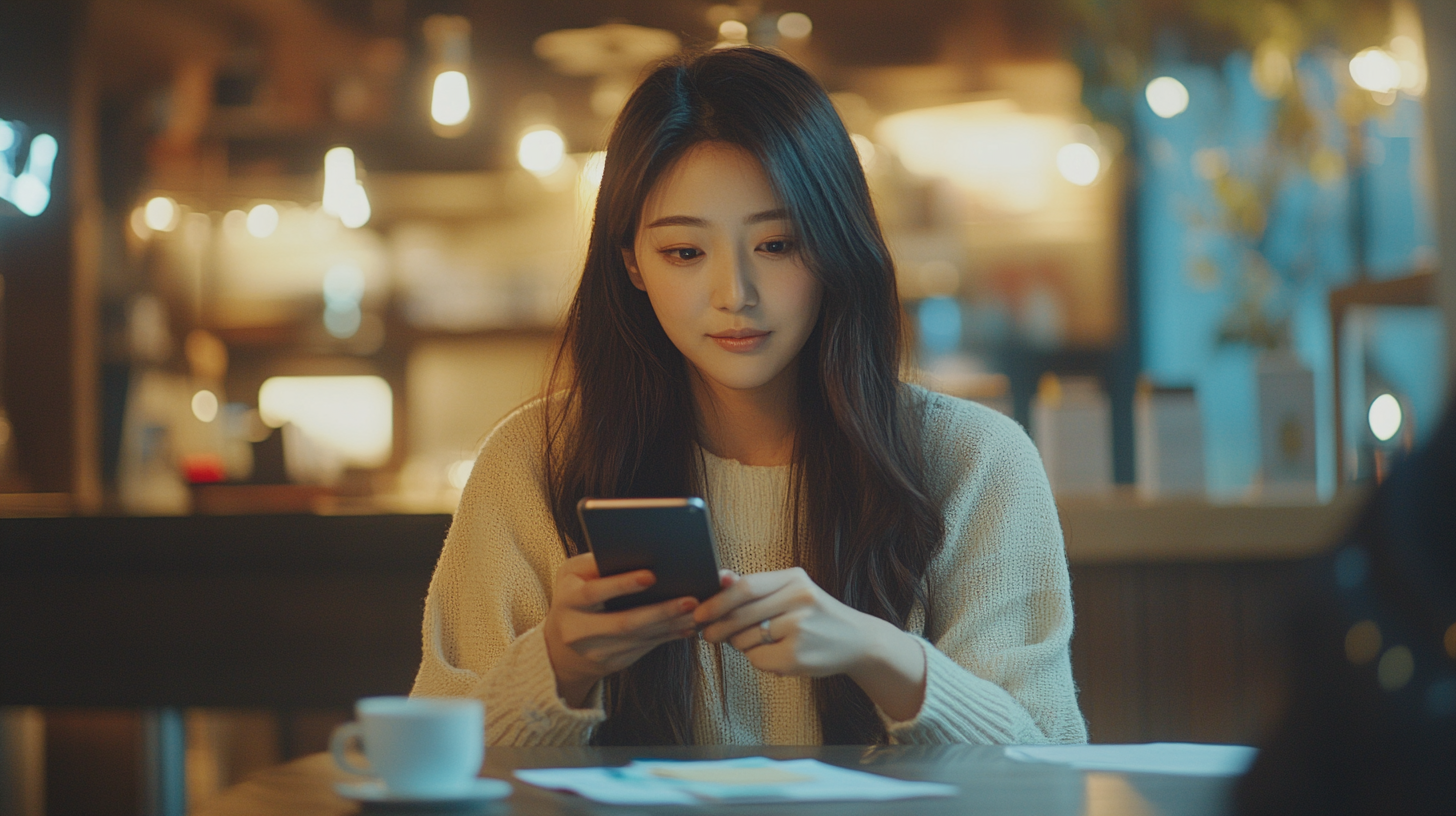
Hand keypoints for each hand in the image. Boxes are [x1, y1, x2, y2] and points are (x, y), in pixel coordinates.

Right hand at [541, 553, 698, 707]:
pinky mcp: (613, 664)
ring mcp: (596, 651)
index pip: (594, 592)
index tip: (651, 575)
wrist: (560, 647)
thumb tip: (639, 552)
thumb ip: (597, 563)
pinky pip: (646, 648)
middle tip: (691, 599)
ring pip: (640, 638)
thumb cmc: (574, 594)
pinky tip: (688, 625)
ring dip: (672, 625)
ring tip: (698, 611)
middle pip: (624, 623)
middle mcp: (578, 630)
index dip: (622, 584)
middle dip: (660, 611)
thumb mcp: (573, 575)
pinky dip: (669, 636)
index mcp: (567, 600)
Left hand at [693, 567, 926, 720]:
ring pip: (746, 640)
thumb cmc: (816, 615)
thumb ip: (757, 587)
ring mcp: (799, 630)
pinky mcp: (797, 657)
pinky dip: (758, 660)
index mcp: (795, 579)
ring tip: (761, 642)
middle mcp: (799, 601)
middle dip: (717, 627)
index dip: (717, 601)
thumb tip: (720, 576)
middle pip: (741, 615)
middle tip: (707, 634)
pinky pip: (758, 660)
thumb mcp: (792, 591)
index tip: (699, 612)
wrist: (857, 641)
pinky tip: (778, 654)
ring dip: (741, 645)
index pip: (745, 587)